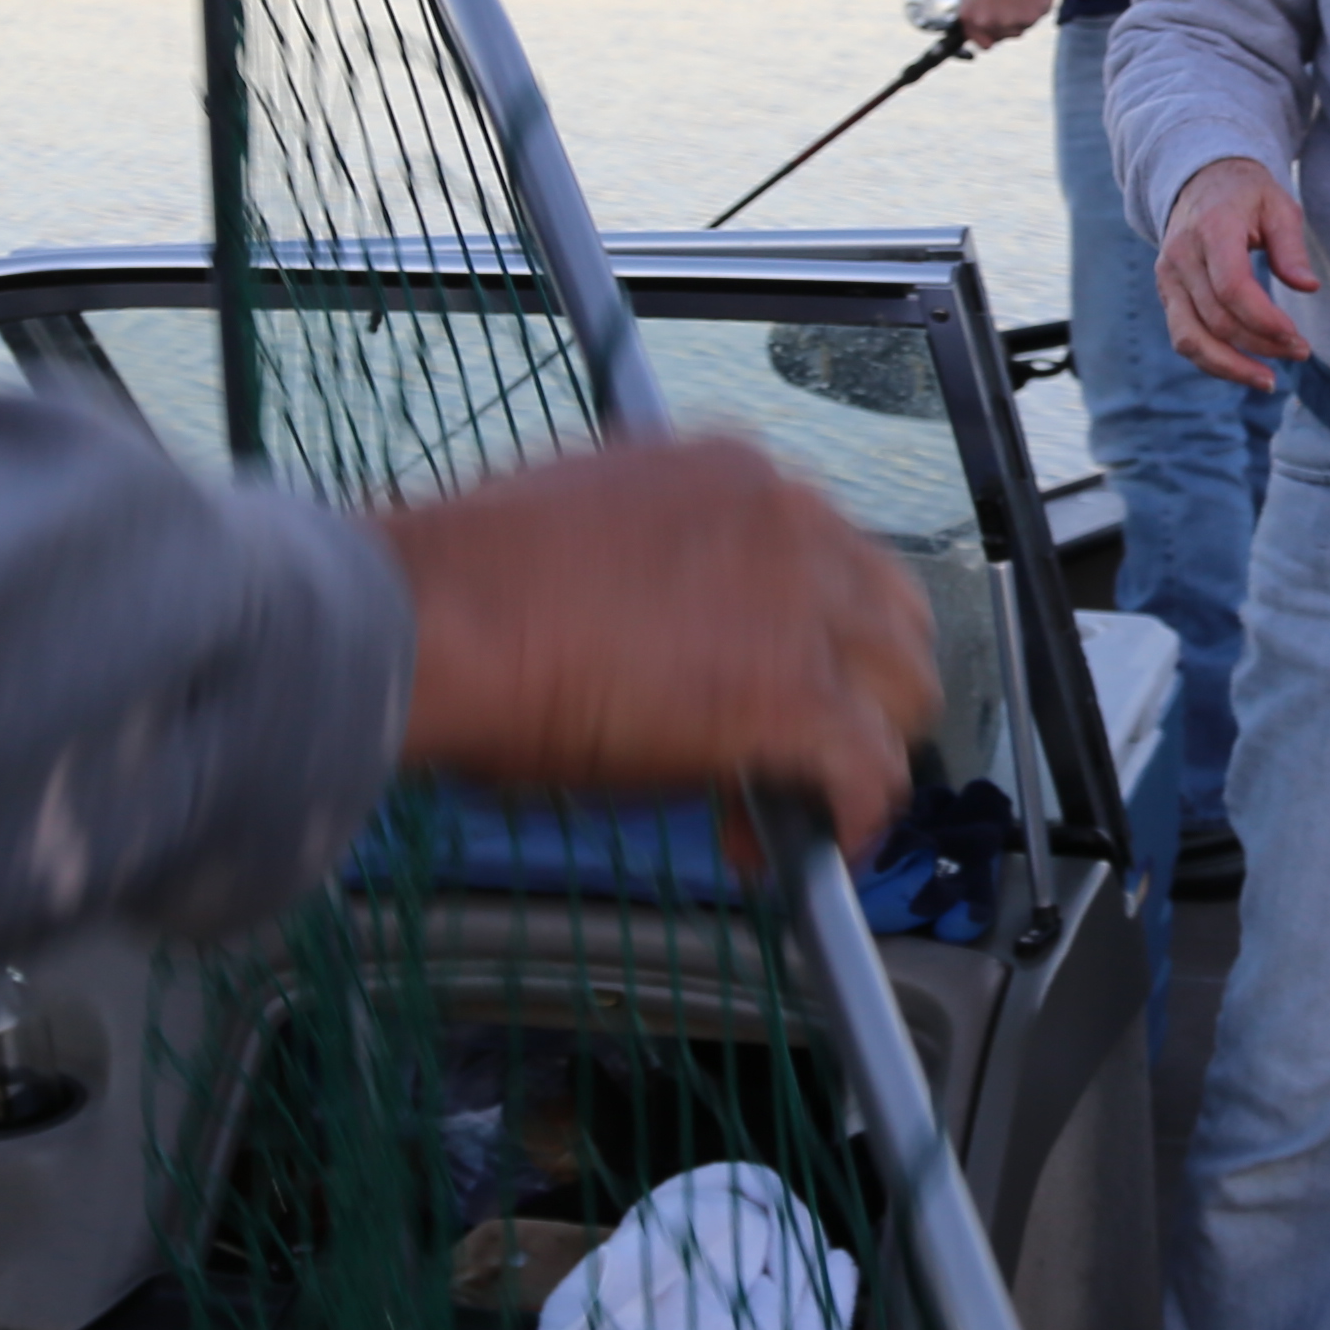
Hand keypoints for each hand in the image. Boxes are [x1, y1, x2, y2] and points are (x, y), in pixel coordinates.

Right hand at [369, 432, 933, 845]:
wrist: (425, 619)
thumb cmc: (465, 592)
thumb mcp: (595, 550)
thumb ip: (670, 581)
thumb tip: (676, 649)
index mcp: (737, 478)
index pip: (829, 556)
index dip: (808, 636)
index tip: (758, 684)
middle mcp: (789, 522)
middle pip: (892, 617)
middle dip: (856, 690)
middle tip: (791, 753)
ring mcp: (800, 607)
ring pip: (904, 690)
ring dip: (863, 751)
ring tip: (795, 805)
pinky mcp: (791, 694)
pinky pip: (871, 770)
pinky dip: (854, 819)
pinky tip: (818, 852)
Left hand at [952, 0, 1056, 49]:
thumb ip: (975, 10)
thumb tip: (978, 23)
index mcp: (970, 16)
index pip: (981, 42)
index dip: (990, 36)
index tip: (996, 29)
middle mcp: (988, 23)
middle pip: (1003, 36)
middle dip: (1007, 24)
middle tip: (1010, 2)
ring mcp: (1010, 22)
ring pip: (1020, 28)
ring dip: (1022, 16)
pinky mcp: (1031, 17)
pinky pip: (1036, 17)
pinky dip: (1035, 6)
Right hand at [1155, 155, 1319, 389]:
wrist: (1200, 181)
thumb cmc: (1248, 196)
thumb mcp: (1279, 207)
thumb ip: (1291, 247)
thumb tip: (1308, 287)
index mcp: (1212, 229)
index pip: (1232, 288)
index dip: (1264, 320)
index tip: (1297, 337)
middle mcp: (1181, 256)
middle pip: (1216, 319)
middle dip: (1261, 344)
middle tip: (1301, 352)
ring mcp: (1168, 277)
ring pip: (1191, 338)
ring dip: (1231, 367)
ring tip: (1269, 381)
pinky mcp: (1167, 294)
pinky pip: (1185, 337)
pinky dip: (1213, 360)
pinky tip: (1245, 369)